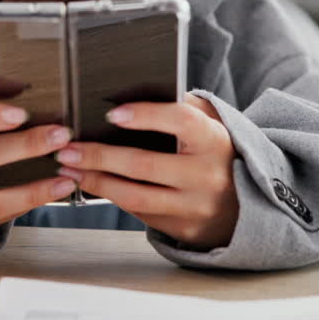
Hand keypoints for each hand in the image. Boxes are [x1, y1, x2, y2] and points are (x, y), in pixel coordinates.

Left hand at [55, 93, 238, 249]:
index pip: (179, 121)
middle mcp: (207, 175)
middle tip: (68, 149)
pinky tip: (93, 184)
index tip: (112, 113)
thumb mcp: (210, 123)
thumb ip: (181, 105)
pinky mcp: (184, 228)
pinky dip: (112, 196)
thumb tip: (133, 92)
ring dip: (96, 181)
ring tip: (69, 170)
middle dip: (98, 156)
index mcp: (214, 140)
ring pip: (135, 195)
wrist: (250, 203)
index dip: (145, 115)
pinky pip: (140, 212)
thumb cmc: (216, 152)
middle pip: (143, 164)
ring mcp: (195, 206)